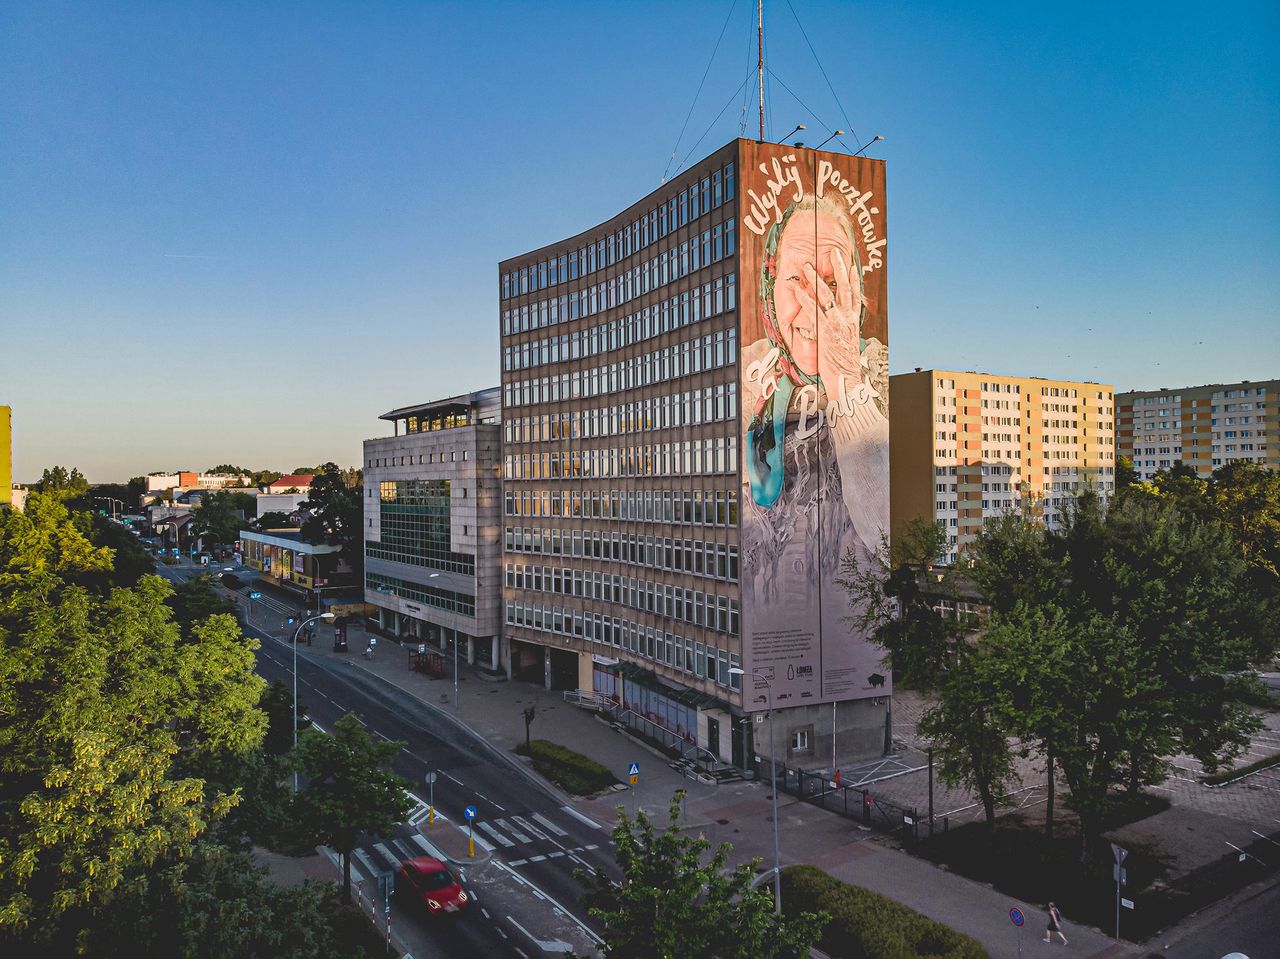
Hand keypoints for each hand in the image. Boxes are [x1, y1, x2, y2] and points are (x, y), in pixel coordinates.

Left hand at [804, 249, 862, 396]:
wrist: (846, 378)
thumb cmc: (844, 366)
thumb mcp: (847, 345)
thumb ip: (842, 332)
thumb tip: (839, 329)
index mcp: (853, 321)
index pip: (855, 296)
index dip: (854, 280)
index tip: (853, 266)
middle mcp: (846, 318)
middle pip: (844, 287)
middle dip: (839, 268)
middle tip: (834, 252)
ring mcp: (836, 322)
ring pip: (826, 294)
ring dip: (815, 278)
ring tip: (807, 266)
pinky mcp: (824, 329)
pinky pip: (813, 309)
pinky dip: (804, 298)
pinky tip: (798, 289)